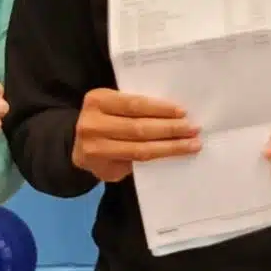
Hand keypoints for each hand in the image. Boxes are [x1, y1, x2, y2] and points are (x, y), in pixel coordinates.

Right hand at [71, 88, 199, 183]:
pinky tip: (175, 155)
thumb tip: (176, 113)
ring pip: (140, 149)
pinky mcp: (102, 170)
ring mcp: (95, 150)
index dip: (160, 109)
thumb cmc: (105, 119)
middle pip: (138, 128)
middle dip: (170, 129)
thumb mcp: (112, 104)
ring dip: (170, 147)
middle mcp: (92, 125)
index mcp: (97, 101)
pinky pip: (137, 165)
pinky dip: (159, 159)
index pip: (134, 104)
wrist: (77, 144)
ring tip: (192, 144)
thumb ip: (134, 107)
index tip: (183, 111)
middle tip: (193, 129)